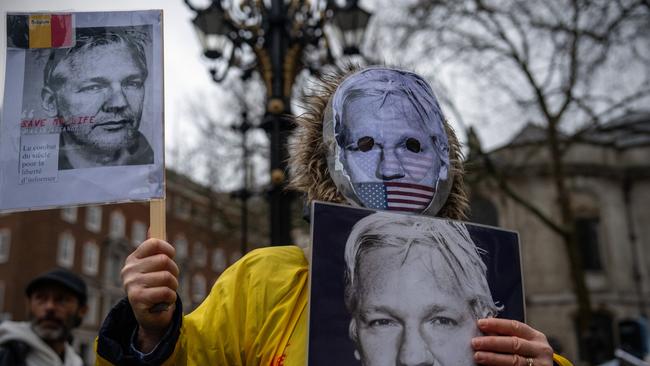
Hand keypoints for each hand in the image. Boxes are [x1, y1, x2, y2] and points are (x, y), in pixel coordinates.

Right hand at [122, 238, 178, 352]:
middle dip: (174, 272)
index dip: (168, 249)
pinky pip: (166, 292)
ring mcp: (131, 284)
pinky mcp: (137, 299)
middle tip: (169, 281)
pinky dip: (171, 298)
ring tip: (166, 292)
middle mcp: (129, 270)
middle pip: (164, 260)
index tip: (171, 257)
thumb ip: (155, 248)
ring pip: (167, 277)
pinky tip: (163, 301)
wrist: (150, 317)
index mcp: (133, 258)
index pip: (154, 242)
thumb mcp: (154, 267)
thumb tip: (154, 225)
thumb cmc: (155, 287)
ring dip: (173, 287)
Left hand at [472, 318, 554, 365]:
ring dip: (493, 358)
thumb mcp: (522, 342)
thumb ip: (505, 336)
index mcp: (536, 337)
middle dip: (492, 342)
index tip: (480, 323)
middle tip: (475, 342)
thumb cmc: (527, 355)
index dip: (497, 324)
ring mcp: (539, 365)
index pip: (515, 326)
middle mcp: (540, 350)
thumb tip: (483, 330)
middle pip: (514, 343)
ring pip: (514, 361)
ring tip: (478, 356)